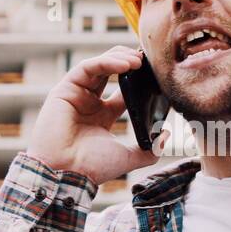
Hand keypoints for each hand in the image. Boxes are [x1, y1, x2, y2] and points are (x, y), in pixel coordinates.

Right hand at [26, 46, 162, 185]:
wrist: (66, 173)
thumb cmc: (91, 168)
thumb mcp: (128, 158)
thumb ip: (150, 150)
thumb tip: (166, 136)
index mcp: (103, 116)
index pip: (123, 90)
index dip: (139, 79)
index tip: (156, 73)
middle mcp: (89, 102)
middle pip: (110, 72)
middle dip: (129, 62)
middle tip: (148, 59)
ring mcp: (76, 94)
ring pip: (99, 65)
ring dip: (120, 58)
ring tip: (138, 59)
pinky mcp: (64, 89)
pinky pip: (87, 68)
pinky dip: (106, 62)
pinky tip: (125, 64)